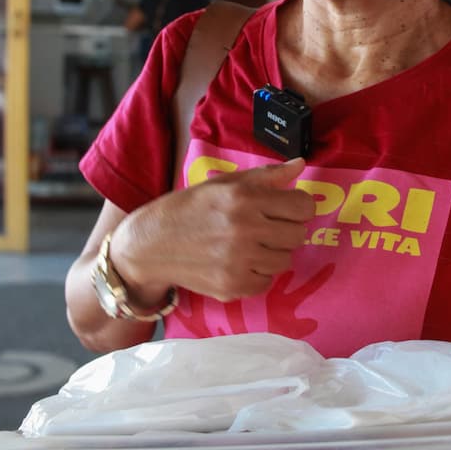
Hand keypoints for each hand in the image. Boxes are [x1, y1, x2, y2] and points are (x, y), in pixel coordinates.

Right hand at [110, 158, 314, 303]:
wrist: (148, 246)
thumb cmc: (188, 209)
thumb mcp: (224, 184)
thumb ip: (266, 175)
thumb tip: (301, 164)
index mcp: (244, 198)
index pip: (303, 206)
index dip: (299, 206)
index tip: (287, 208)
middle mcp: (244, 229)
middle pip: (298, 235)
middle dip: (287, 229)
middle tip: (267, 227)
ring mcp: (238, 261)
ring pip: (285, 260)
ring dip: (273, 252)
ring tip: (251, 244)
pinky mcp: (231, 286)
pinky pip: (267, 282)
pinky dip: (259, 274)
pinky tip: (241, 262)